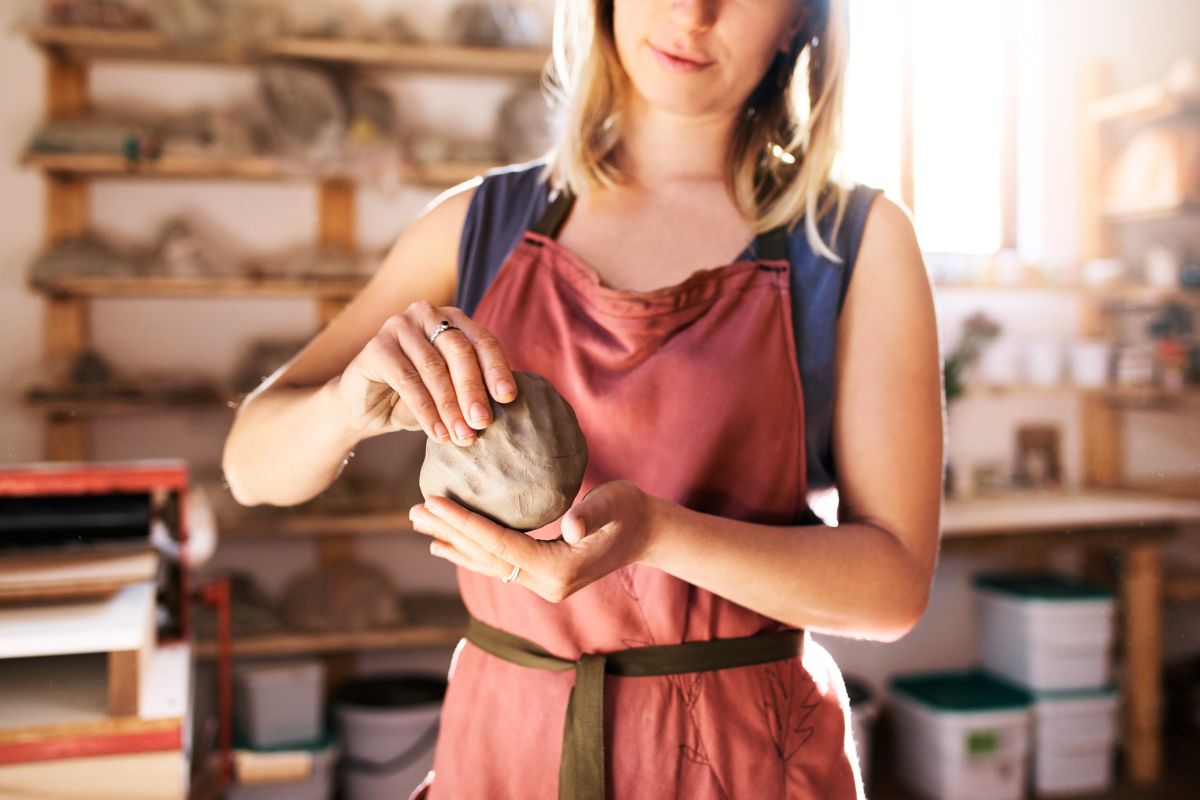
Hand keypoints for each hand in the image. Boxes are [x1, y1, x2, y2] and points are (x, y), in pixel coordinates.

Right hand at [333, 301, 516, 443]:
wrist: (363, 409)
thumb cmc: (414, 399)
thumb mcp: (450, 392)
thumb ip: (474, 389)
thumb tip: (508, 405)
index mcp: (453, 320)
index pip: (483, 341)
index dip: (497, 369)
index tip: (509, 398)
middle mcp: (427, 315)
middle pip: (460, 352)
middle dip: (474, 391)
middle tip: (482, 423)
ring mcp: (399, 326)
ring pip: (434, 368)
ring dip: (450, 407)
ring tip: (462, 437)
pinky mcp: (377, 346)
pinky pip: (408, 380)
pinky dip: (425, 410)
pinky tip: (437, 433)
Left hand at [408, 480, 657, 603]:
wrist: (648, 534)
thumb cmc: (631, 511)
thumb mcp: (615, 504)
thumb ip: (593, 514)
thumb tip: (570, 528)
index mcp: (557, 570)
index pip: (499, 544)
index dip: (464, 523)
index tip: (433, 500)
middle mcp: (545, 584)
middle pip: (485, 557)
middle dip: (448, 533)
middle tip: (413, 511)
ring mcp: (542, 585)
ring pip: (488, 563)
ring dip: (454, 544)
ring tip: (422, 527)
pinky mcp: (542, 577)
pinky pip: (498, 564)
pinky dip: (472, 551)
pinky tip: (449, 543)